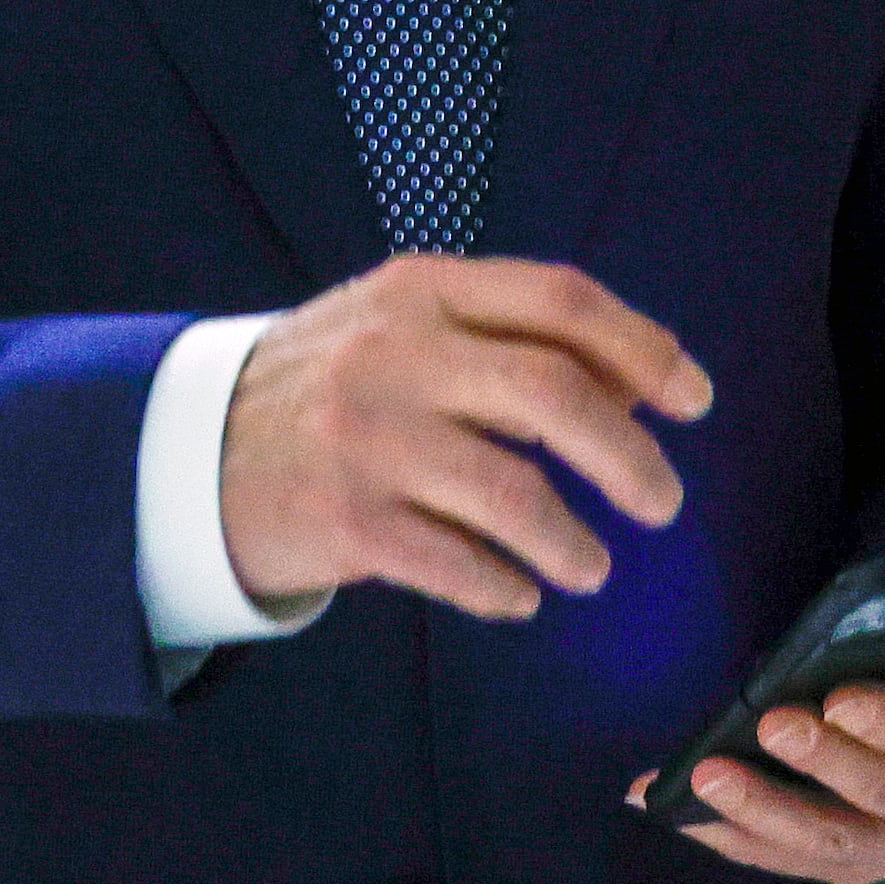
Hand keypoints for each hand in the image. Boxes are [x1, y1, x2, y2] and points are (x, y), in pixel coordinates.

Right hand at [217, 256, 713, 620]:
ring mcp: (365, 438)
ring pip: (513, 493)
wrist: (190, 449)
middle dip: (629, 455)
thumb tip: (644, 382)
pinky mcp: (343, 521)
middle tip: (664, 502)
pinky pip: (456, 564)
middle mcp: (395, 353)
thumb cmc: (334, 387)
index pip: (559, 300)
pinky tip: (517, 593)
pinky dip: (503, 587)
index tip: (695, 400)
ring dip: (572, 542)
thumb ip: (508, 338)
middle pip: (552, 393)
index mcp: (423, 290)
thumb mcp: (406, 328)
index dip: (644, 349)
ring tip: (592, 567)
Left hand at [638, 616, 884, 883]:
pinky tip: (680, 813)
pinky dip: (735, 838)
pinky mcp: (861, 866)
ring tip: (705, 774)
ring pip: (835, 841)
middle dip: (823, 762)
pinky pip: (794, 861)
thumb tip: (861, 607)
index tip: (840, 699)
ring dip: (766, 810)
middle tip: (768, 724)